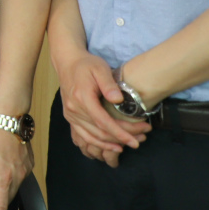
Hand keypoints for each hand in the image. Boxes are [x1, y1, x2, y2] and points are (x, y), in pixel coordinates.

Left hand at [0, 120, 32, 209]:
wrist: (8, 115)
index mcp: (1, 177)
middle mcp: (16, 176)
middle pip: (6, 199)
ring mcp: (24, 170)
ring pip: (13, 188)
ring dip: (3, 190)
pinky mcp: (28, 162)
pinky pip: (19, 176)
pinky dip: (10, 178)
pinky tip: (3, 167)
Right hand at [57, 51, 150, 167]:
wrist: (67, 62)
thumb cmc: (86, 64)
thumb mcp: (100, 68)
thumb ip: (109, 84)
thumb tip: (118, 100)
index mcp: (82, 98)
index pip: (103, 122)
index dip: (120, 134)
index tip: (135, 140)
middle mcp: (74, 110)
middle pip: (100, 132)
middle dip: (122, 138)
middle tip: (141, 138)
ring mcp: (70, 115)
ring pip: (92, 137)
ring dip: (111, 144)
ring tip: (129, 145)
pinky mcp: (70, 117)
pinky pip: (83, 136)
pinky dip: (98, 144)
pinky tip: (111, 146)